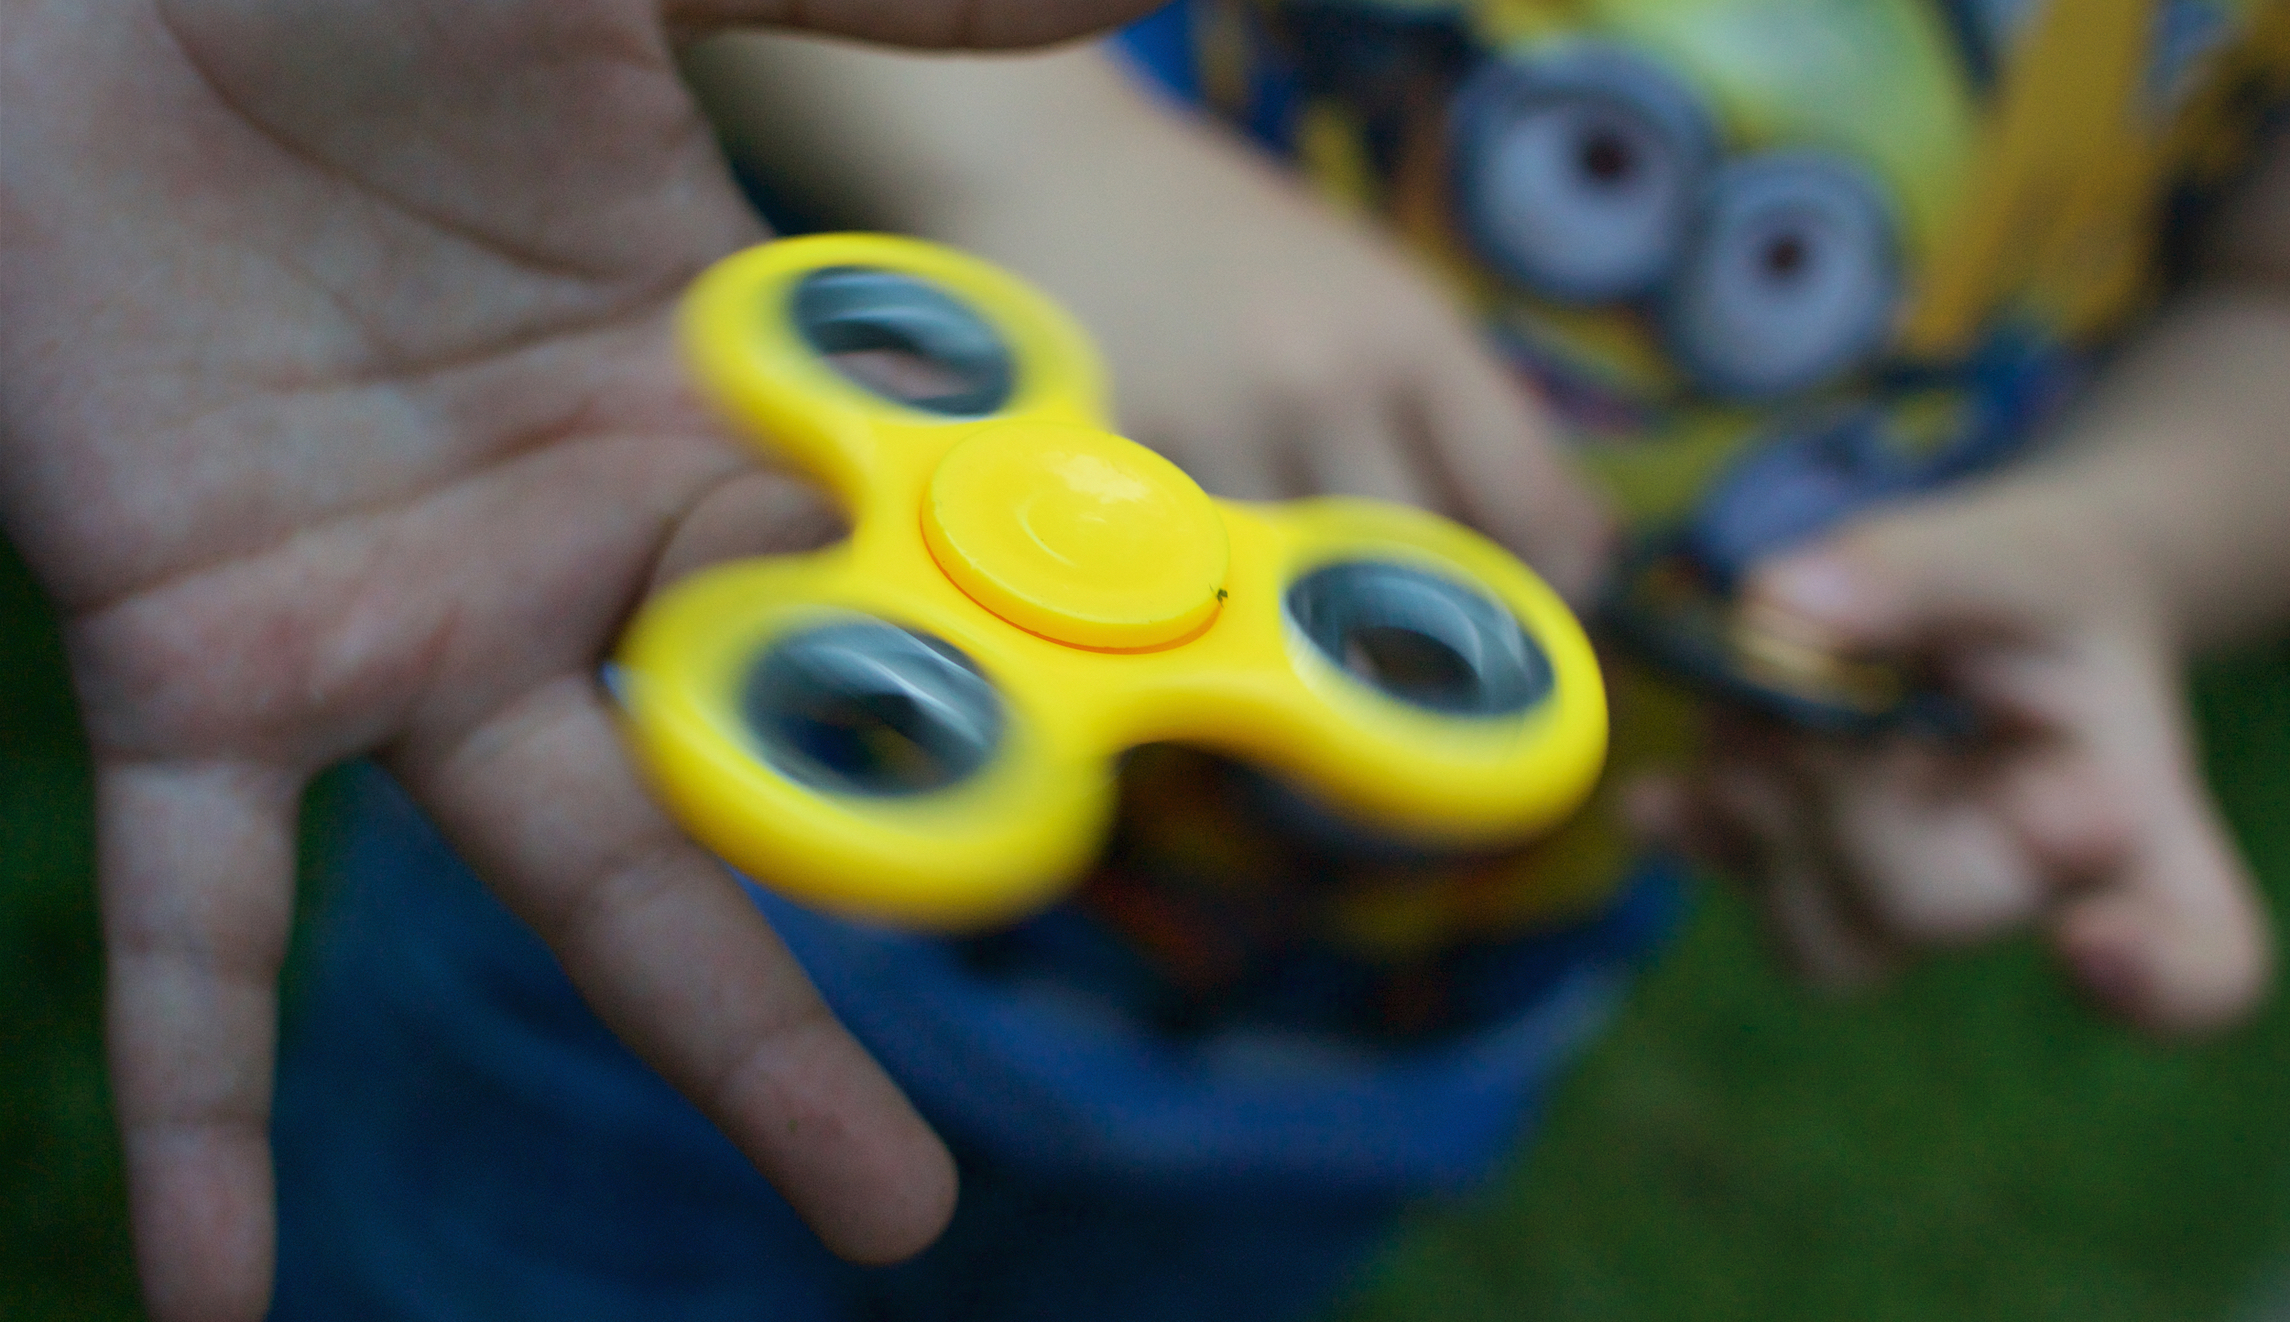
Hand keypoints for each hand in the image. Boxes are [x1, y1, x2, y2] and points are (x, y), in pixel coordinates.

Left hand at [0, 1, 1159, 1316]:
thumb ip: (862, 0)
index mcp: (711, 397)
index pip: (917, 566)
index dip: (1050, 658)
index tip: (1192, 732)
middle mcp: (583, 544)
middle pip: (798, 759)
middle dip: (927, 906)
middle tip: (1052, 1051)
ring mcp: (406, 626)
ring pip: (591, 875)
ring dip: (738, 1046)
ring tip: (888, 1208)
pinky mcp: (202, 664)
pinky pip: (202, 925)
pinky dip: (201, 1107)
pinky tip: (216, 1297)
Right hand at [685, 40, 1616, 600]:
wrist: (1045, 167)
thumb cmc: (1222, 239)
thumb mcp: (1371, 291)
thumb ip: (1465, 412)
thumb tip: (1576, 552)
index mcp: (1407, 334)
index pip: (1524, 498)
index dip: (1552, 587)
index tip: (1547, 627)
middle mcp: (1323, 387)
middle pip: (1416, 576)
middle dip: (1432, 642)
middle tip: (1425, 679)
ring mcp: (1210, 438)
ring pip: (1294, 609)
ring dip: (1310, 650)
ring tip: (1303, 654)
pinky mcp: (1111, 480)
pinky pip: (1183, 603)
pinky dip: (1208, 630)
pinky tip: (1204, 617)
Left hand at [1627, 476, 2272, 1034]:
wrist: (1989, 601)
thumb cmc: (2032, 589)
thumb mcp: (2007, 547)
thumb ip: (1915, 572)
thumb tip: (1779, 610)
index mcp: (2131, 818)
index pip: (2198, 956)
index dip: (2155, 978)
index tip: (2090, 944)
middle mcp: (2032, 893)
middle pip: (1935, 907)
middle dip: (1845, 783)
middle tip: (1821, 683)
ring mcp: (1915, 906)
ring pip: (1830, 941)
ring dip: (1763, 811)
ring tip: (1761, 705)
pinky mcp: (1816, 889)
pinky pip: (1749, 904)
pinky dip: (1696, 835)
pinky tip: (1661, 792)